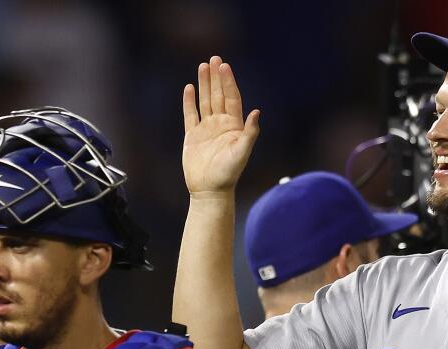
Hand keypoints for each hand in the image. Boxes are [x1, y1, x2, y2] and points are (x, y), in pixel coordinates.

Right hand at [182, 56, 260, 197]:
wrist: (210, 190)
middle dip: (216, 77)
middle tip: (214, 58)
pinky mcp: (193, 136)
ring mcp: (206, 129)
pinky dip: (189, 102)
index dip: (228, 82)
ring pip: (205, 101)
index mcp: (234, 126)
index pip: (231, 98)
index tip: (224, 66)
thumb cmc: (228, 174)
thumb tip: (258, 112)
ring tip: (202, 66)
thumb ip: (250, 133)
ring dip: (204, 84)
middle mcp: (221, 125)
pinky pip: (190, 115)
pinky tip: (190, 88)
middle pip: (218, 95)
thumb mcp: (242, 153)